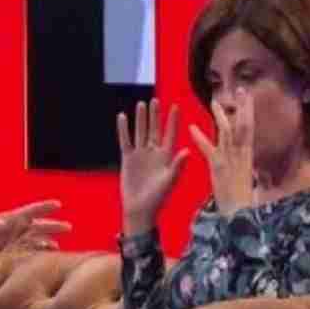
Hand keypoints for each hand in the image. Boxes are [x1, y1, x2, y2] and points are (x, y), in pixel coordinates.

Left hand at [0, 184, 70, 251]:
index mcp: (16, 217)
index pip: (32, 211)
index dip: (44, 207)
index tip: (57, 204)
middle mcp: (23, 228)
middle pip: (40, 225)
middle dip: (53, 226)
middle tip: (68, 226)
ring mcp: (24, 240)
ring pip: (39, 239)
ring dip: (48, 242)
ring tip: (57, 247)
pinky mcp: (21, 252)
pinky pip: (33, 252)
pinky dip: (40, 253)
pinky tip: (48, 256)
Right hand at [118, 99, 188, 234]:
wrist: (140, 209)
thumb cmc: (157, 198)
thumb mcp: (170, 181)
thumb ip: (177, 165)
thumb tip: (187, 151)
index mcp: (167, 156)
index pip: (170, 134)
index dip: (172, 121)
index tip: (175, 106)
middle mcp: (154, 152)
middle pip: (154, 129)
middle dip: (155, 115)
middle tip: (155, 99)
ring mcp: (140, 155)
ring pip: (140, 132)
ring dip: (141, 119)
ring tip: (141, 104)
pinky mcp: (128, 159)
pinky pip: (125, 141)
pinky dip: (123, 129)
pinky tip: (122, 117)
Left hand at [188, 88, 254, 216]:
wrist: (240, 216)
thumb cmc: (243, 203)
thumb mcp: (248, 182)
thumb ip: (247, 170)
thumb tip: (254, 167)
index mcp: (248, 157)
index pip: (250, 130)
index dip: (249, 113)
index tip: (248, 98)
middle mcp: (241, 155)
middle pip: (242, 126)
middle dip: (242, 107)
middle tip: (240, 90)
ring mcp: (230, 160)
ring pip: (227, 133)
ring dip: (221, 116)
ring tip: (214, 101)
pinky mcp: (217, 167)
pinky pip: (208, 150)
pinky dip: (200, 138)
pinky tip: (191, 128)